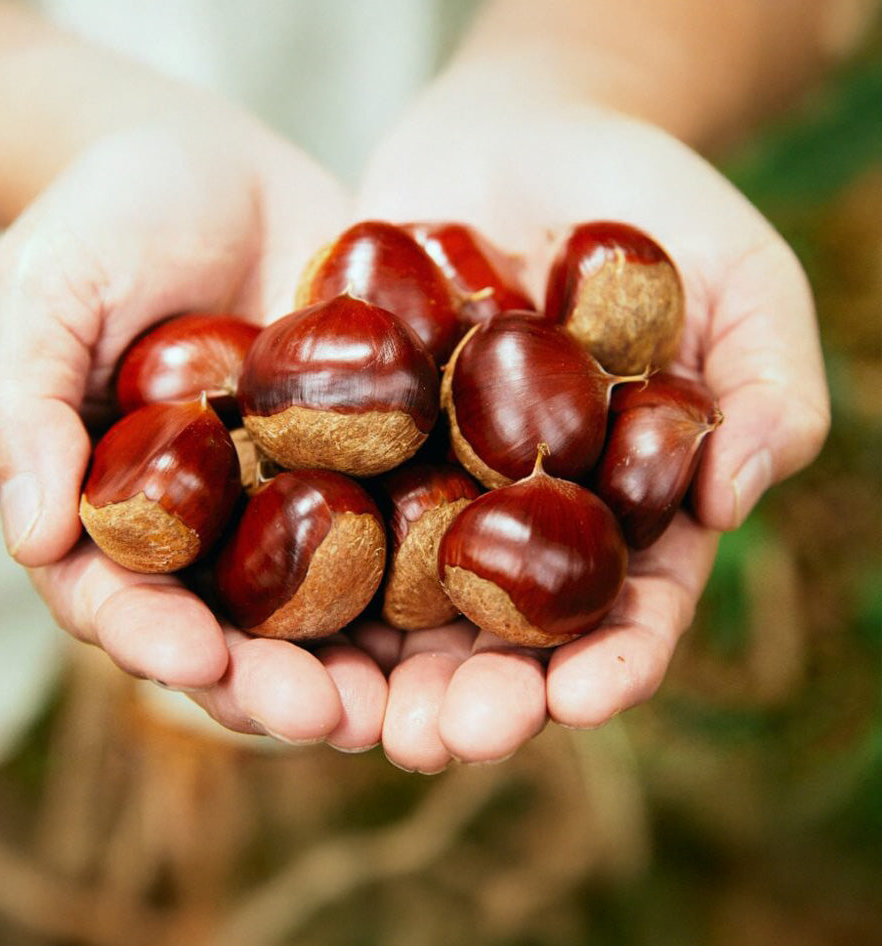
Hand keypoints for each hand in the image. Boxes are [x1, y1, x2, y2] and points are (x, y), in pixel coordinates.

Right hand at [0, 117, 393, 749]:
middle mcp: (222, 535)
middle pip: (246, 636)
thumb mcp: (42, 292)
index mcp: (127, 520)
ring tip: (416, 706)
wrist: (220, 166)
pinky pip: (422, 531)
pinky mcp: (387, 468)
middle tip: (325, 715)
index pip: (129, 602)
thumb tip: (33, 534)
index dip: (156, 640)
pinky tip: (489, 607)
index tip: (194, 660)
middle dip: (280, 684)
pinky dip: (452, 578)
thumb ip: (20, 406)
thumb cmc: (107, 220)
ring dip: (379, 668)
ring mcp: (311, 507)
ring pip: (343, 612)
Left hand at [353, 88, 828, 769]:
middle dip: (474, 695)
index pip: (628, 611)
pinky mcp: (353, 441)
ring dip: (368, 665)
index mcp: (624, 512)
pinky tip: (258, 606)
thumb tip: (738, 495)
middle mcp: (522, 520)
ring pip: (397, 599)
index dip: (611, 664)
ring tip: (337, 713)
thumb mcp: (741, 277)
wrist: (527, 129)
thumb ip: (765, 384)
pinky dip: (290, 559)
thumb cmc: (655, 200)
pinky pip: (319, 507)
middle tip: (438, 738)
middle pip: (501, 635)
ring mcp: (432, 486)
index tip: (579, 701)